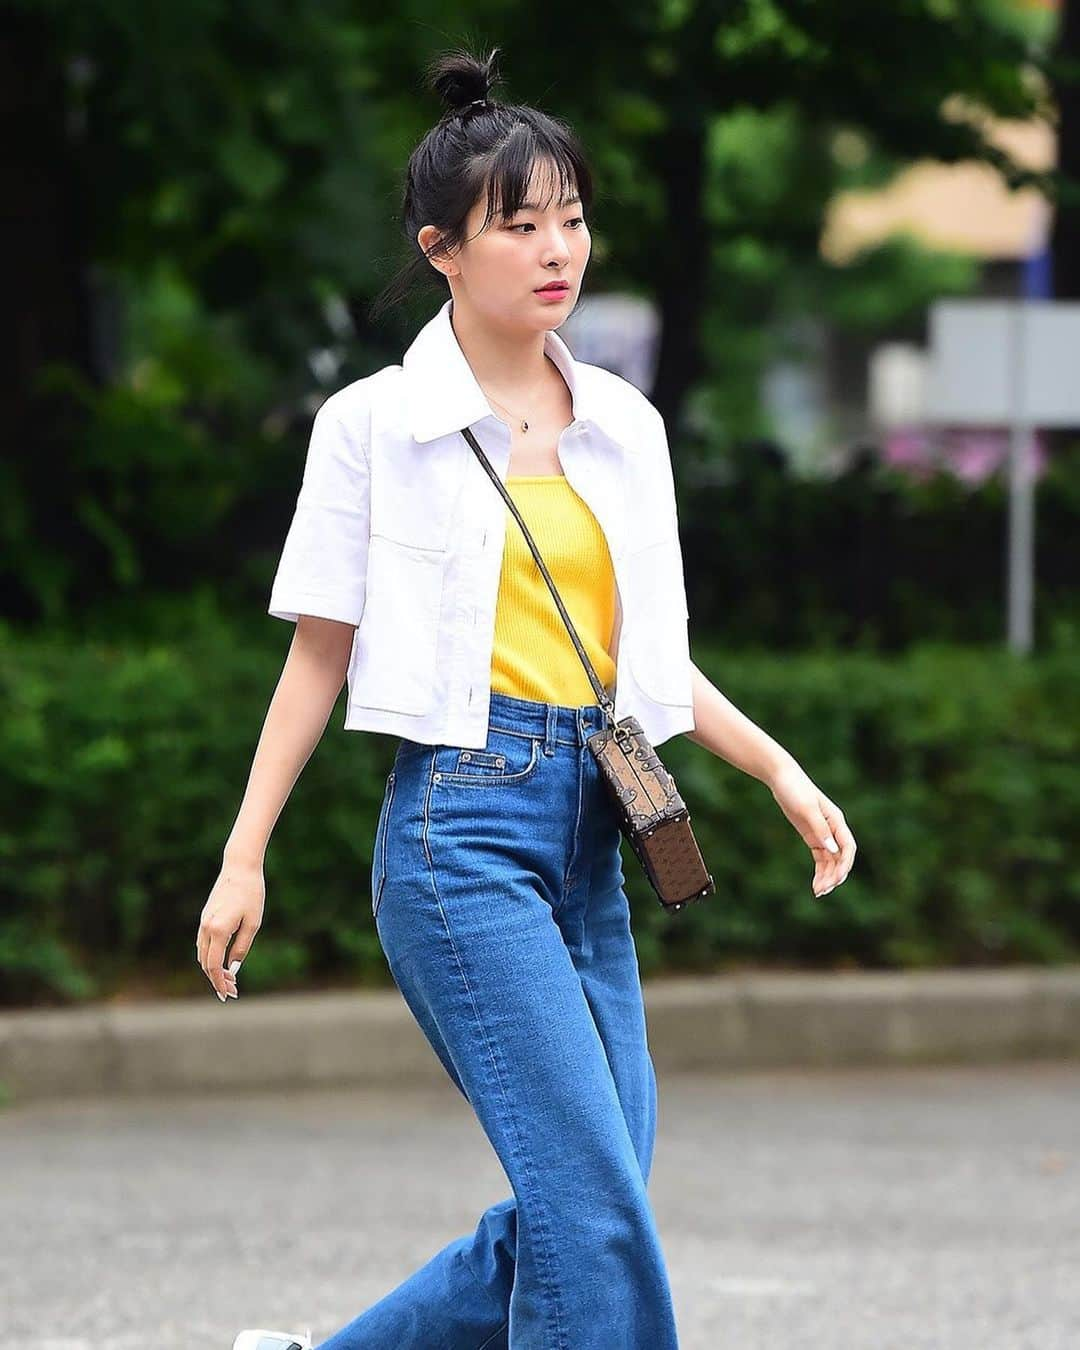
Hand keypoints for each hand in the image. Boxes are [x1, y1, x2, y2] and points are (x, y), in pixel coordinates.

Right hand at [196, 858, 264, 1000]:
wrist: (240, 868)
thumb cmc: (252, 894)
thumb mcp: (253, 923)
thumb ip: (242, 947)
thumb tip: (233, 969)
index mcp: (218, 930)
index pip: (214, 966)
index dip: (219, 983)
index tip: (227, 995)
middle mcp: (206, 928)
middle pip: (205, 964)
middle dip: (217, 980)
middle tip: (232, 992)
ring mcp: (203, 922)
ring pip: (202, 955)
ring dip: (212, 969)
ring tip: (229, 980)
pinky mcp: (205, 917)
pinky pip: (203, 944)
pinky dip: (210, 957)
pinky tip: (222, 962)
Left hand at [767, 760, 855, 897]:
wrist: (781, 778)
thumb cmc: (795, 789)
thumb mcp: (806, 808)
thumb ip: (820, 828)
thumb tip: (832, 850)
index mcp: (836, 821)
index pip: (848, 847)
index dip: (845, 864)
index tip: (837, 879)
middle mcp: (833, 829)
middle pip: (840, 858)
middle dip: (834, 875)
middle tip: (823, 890)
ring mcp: (823, 834)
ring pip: (831, 861)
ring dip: (827, 877)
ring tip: (818, 892)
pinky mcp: (812, 836)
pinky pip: (821, 858)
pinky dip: (820, 872)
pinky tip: (815, 884)